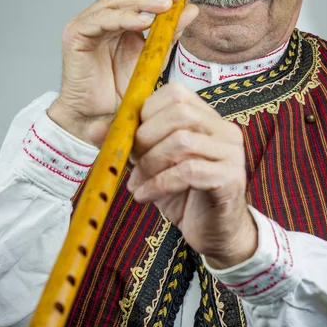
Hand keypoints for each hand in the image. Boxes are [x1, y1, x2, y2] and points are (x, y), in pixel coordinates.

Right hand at [48, 0, 198, 143]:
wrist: (100, 116)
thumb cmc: (123, 89)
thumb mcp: (154, 57)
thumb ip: (171, 33)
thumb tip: (192, 9)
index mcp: (121, 15)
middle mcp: (103, 14)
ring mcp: (88, 22)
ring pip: (117, 1)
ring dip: (144, 0)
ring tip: (166, 4)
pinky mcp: (76, 34)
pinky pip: (102, 20)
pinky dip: (124, 18)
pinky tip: (143, 21)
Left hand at [126, 83, 257, 267]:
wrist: (213, 232)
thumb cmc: (183, 195)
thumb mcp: (150, 164)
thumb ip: (128, 143)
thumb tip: (95, 129)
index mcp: (206, 118)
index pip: (176, 94)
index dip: (147, 112)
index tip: (131, 137)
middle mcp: (223, 129)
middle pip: (180, 113)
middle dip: (146, 137)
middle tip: (131, 161)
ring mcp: (231, 152)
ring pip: (182, 142)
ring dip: (150, 164)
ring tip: (136, 183)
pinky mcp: (230, 178)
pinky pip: (189, 172)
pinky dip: (158, 184)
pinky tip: (144, 196)